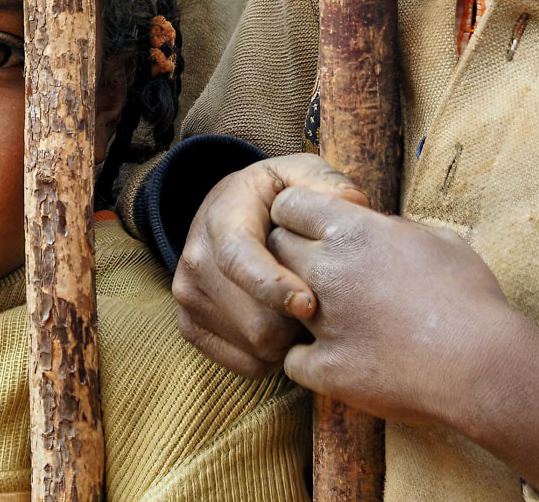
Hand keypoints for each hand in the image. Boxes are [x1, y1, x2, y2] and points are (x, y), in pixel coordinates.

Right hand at [171, 153, 369, 377]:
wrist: (225, 210)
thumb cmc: (273, 195)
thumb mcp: (298, 173)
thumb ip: (326, 184)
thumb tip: (350, 206)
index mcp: (222, 219)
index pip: (240, 260)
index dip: (273, 287)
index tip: (309, 304)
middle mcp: (196, 260)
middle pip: (257, 320)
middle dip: (300, 321)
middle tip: (324, 303)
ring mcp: (188, 296)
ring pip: (255, 346)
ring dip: (291, 340)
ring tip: (303, 311)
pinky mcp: (190, 325)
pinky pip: (245, 365)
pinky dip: (273, 355)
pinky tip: (284, 326)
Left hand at [265, 186, 516, 422]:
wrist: (484, 365)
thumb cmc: (472, 300)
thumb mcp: (440, 242)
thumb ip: (397, 229)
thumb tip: (380, 227)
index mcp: (354, 230)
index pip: (289, 204)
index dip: (297, 215)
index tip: (311, 229)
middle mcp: (328, 269)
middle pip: (274, 247)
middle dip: (289, 256)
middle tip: (316, 274)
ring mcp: (322, 321)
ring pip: (277, 302)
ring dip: (295, 307)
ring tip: (326, 317)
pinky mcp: (325, 369)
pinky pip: (292, 360)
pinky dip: (308, 361)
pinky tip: (334, 361)